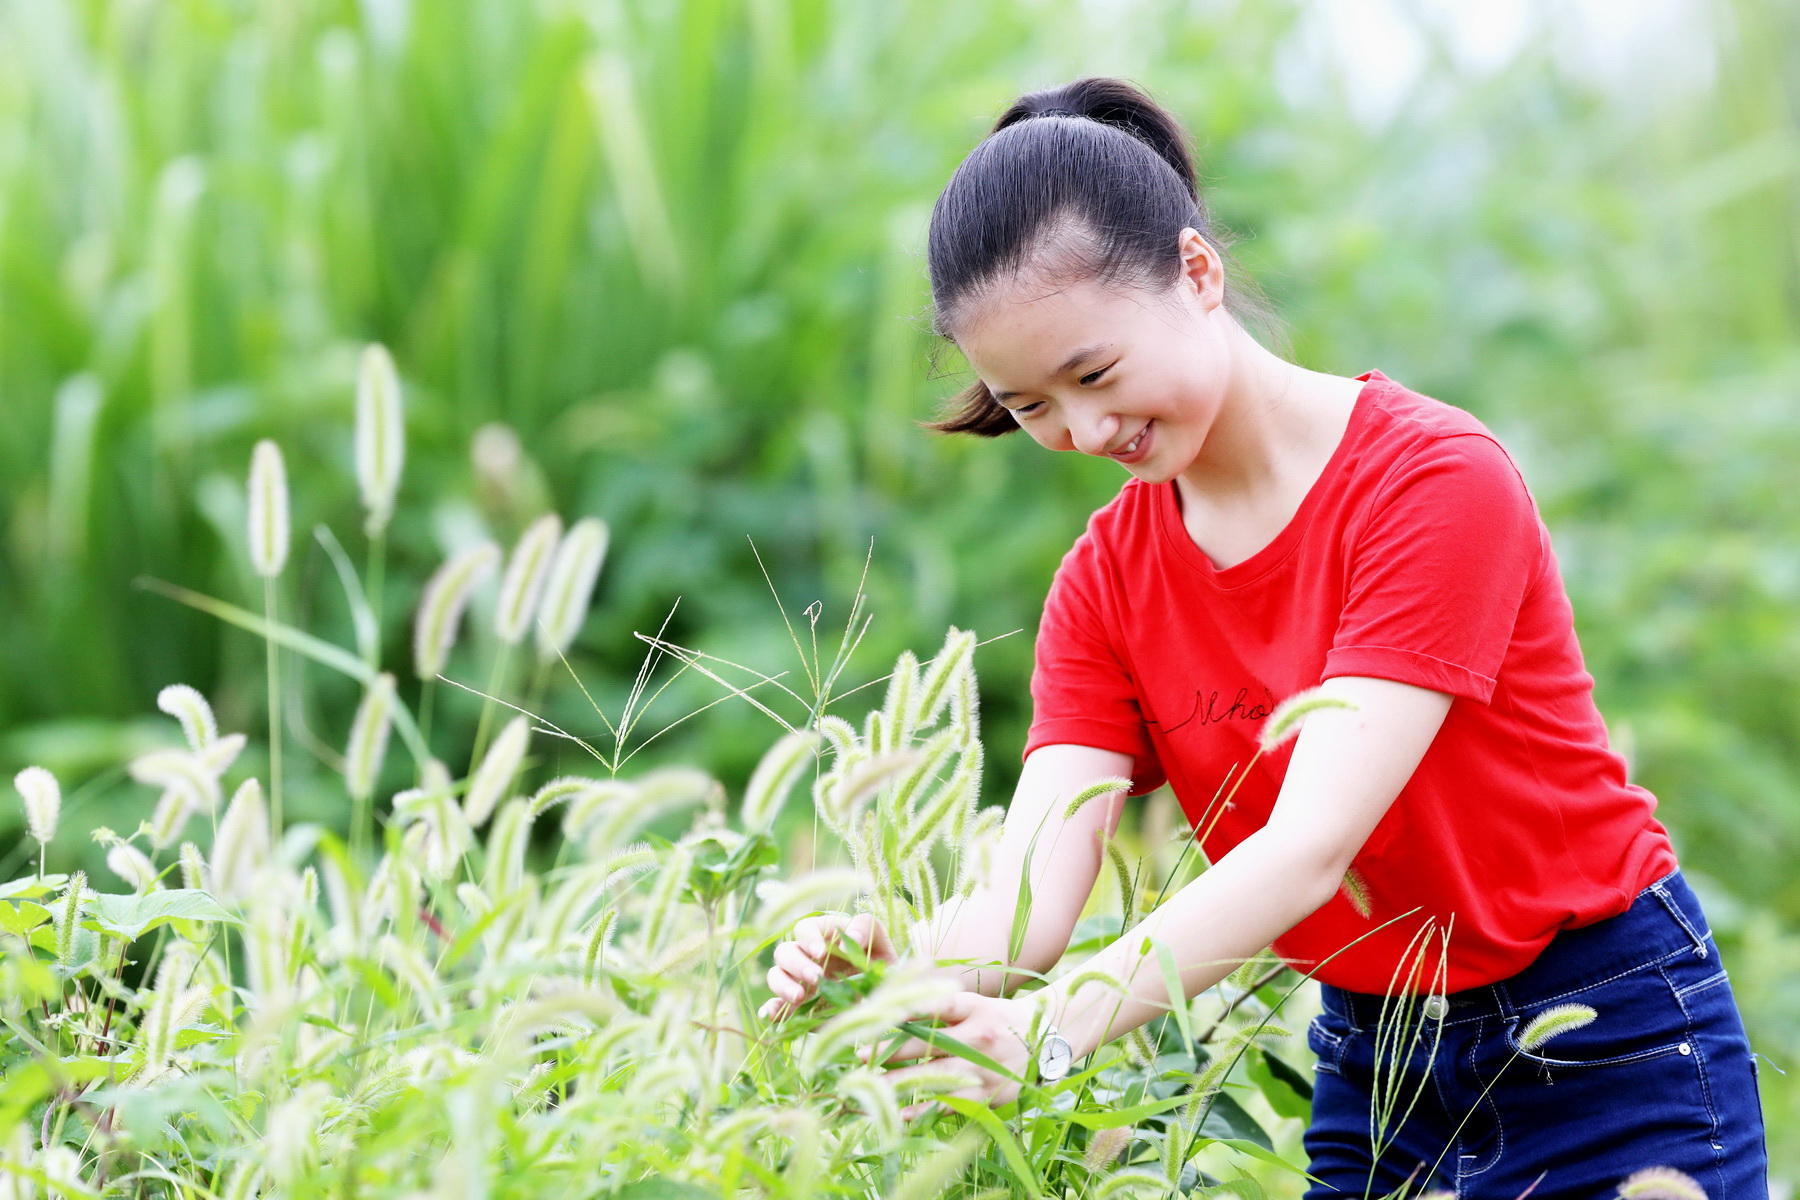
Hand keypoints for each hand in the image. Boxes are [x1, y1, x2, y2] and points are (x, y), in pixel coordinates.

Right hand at [758, 912, 896, 1022]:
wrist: (885, 1001)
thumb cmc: (881, 964)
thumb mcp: (880, 942)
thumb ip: (868, 929)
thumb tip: (849, 938)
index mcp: (823, 937)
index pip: (805, 928)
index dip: (809, 938)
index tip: (821, 952)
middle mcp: (806, 957)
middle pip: (784, 952)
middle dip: (797, 964)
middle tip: (816, 977)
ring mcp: (799, 982)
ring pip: (775, 975)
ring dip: (782, 984)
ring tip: (799, 997)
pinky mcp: (797, 1008)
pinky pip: (775, 1007)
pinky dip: (770, 1010)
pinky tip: (772, 1014)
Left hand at [859, 991, 1038, 1120]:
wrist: (1048, 1041)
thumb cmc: (1001, 1018)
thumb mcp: (976, 1003)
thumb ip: (941, 1006)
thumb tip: (894, 1003)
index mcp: (974, 1007)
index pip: (933, 1006)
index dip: (900, 1013)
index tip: (870, 1019)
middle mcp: (978, 1036)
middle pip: (927, 1043)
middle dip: (890, 1052)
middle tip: (858, 1058)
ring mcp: (983, 1067)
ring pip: (934, 1077)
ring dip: (899, 1084)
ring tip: (870, 1088)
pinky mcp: (988, 1095)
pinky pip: (949, 1104)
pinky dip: (923, 1109)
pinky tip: (900, 1113)